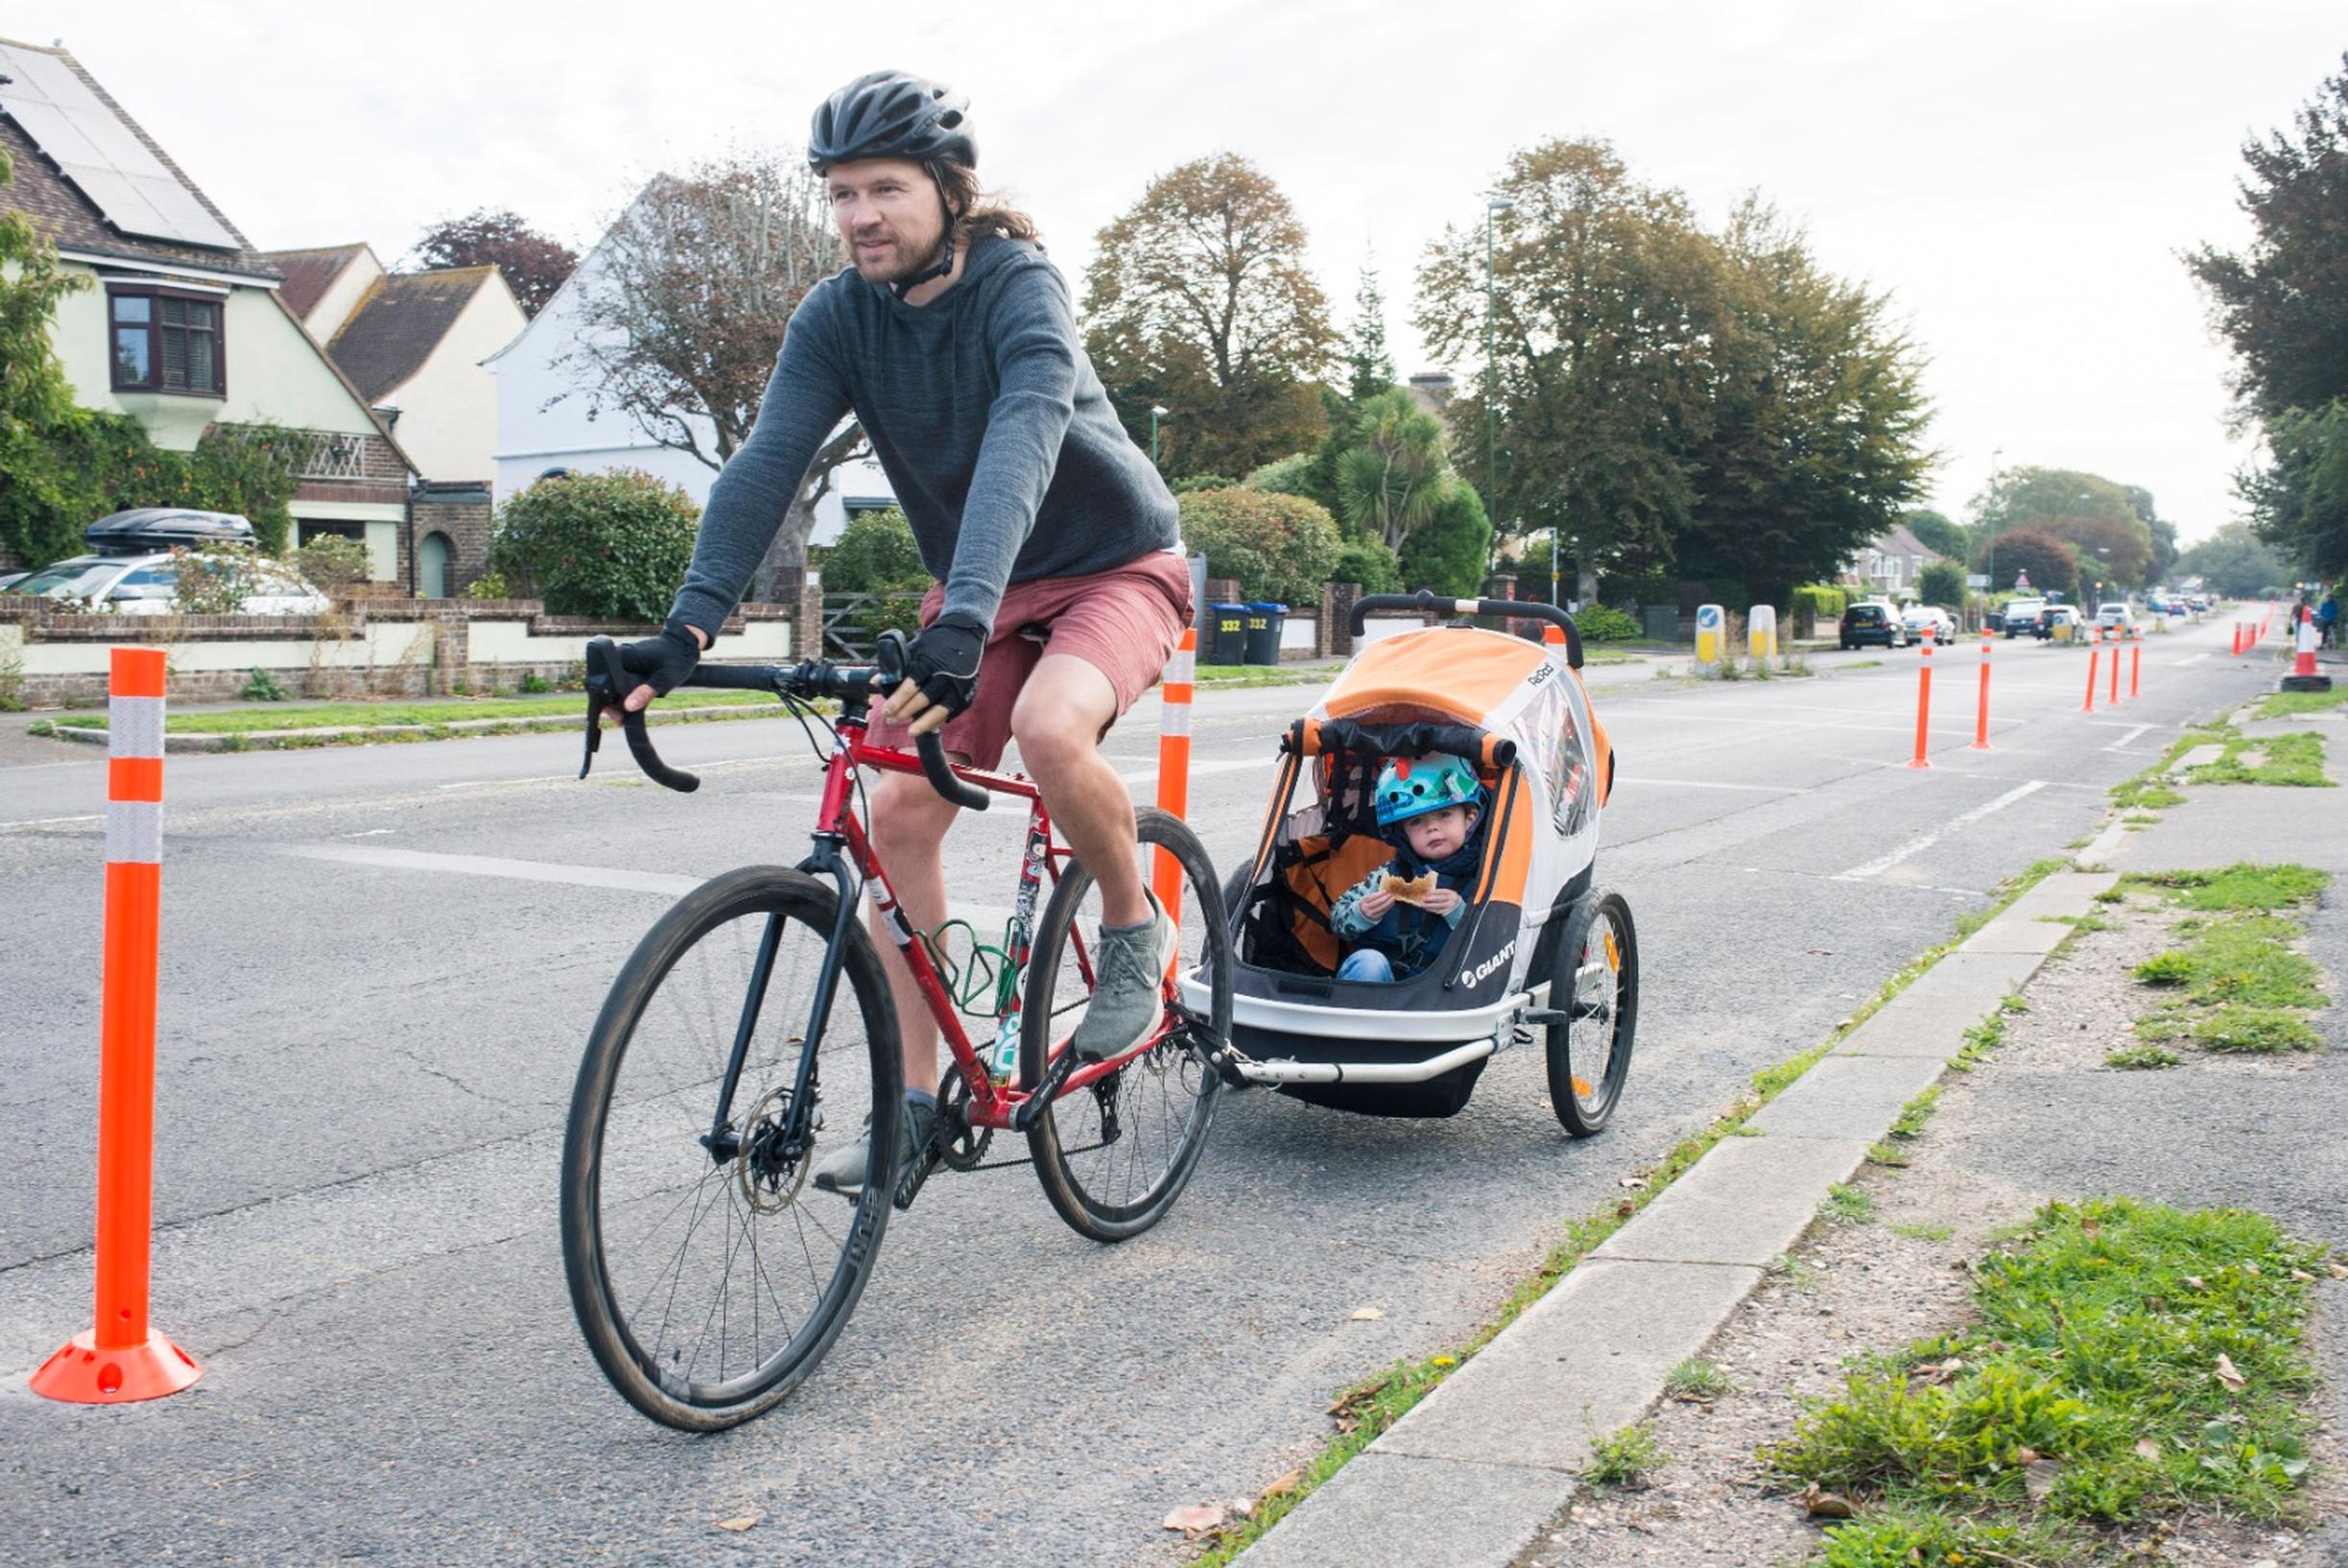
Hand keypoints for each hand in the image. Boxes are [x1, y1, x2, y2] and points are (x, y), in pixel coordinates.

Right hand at [611, 620, 706, 721]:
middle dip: (611, 704)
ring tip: (624, 717)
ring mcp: (623, 660)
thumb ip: (646, 692)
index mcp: (623, 657)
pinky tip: (630, 705)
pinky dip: (624, 693)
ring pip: (612, 684)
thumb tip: (629, 706)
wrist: (685, 644)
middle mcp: (619, 657)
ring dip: (617, 700)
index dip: (607, 702)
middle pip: (605, 684)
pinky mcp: (629, 664)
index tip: (617, 716)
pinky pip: (620, 680)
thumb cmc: (677, 658)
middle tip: (621, 720)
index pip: (603, 681)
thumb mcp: (664, 679)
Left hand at [884, 612, 985, 737]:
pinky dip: (938, 721)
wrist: (966, 636)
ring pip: (940, 710)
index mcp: (929, 663)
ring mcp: (958, 687)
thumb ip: (896, 666)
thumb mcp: (914, 648)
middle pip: (923, 700)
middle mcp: (945, 676)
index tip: (886, 710)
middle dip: (905, 712)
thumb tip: (874, 682)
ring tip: (910, 731)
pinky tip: (926, 726)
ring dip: (924, 723)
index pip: (911, 685)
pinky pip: (951, 713)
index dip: (898, 700)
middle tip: (891, 720)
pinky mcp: (966, 695)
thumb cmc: (936, 642)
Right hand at [1358, 890, 1395, 919]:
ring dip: (1389, 903)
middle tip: (1391, 894)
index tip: (1386, 891)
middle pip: (1377, 902)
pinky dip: (1388, 907)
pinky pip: (1383, 912)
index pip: (1372, 897)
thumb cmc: (1368, 902)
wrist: (1363, 913)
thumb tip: (1386, 891)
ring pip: (1381, 908)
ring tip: (1393, 898)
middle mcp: (1366, 908)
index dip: (1379, 894)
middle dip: (1385, 898)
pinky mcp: (1375, 917)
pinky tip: (1392, 903)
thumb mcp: (1368, 898)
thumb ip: (1375, 894)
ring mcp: (1370, 913)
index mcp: (1363, 901)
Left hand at [1420, 888, 1461, 915]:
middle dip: (1431, 899)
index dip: (1434, 892)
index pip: (1442, 892)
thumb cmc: (1451, 901)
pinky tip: (1427, 909)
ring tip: (1423, 905)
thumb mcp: (1448, 896)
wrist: (1460, 911)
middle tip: (1423, 899)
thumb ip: (1441, 894)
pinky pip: (1439, 911)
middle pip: (1440, 899)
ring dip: (1429, 905)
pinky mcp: (1448, 913)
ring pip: (1438, 906)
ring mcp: (1451, 907)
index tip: (1427, 892)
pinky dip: (1432, 910)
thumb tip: (1428, 892)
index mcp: (1452, 894)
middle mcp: (1452, 900)